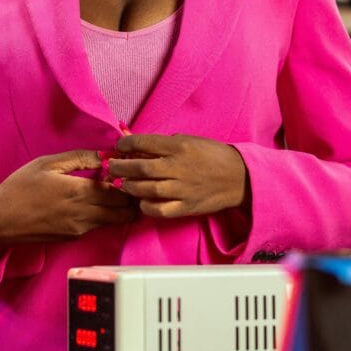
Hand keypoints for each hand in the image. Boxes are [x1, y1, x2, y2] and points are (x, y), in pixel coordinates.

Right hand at [0, 150, 138, 247]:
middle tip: (126, 183)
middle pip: (125, 211)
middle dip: (131, 198)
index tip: (124, 171)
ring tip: (110, 190)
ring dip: (119, 208)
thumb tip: (104, 155)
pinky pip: (98, 226)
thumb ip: (79, 158)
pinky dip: (104, 215)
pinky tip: (91, 202)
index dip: (129, 182)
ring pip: (115, 221)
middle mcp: (84, 214)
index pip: (122, 192)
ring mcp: (80, 229)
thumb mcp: (47, 163)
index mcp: (79, 192)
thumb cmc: (19, 188)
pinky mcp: (73, 237)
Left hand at [107, 134, 247, 218]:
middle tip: (112, 166)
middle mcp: (179, 167)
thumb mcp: (189, 141)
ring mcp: (182, 189)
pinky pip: (159, 210)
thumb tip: (136, 146)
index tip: (119, 147)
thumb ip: (163, 144)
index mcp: (179, 147)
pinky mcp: (187, 207)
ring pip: (146, 189)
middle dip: (120, 167)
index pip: (143, 143)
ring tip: (123, 183)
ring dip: (129, 186)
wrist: (239, 177)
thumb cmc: (212, 155)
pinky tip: (142, 201)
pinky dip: (146, 206)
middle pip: (140, 168)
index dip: (125, 145)